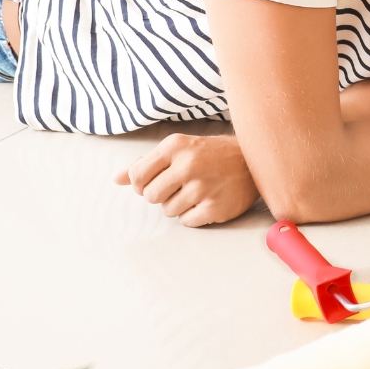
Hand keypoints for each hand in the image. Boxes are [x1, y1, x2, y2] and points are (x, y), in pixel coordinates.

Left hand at [114, 133, 259, 226]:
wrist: (252, 161)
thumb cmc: (210, 154)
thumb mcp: (178, 149)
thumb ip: (146, 163)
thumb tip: (116, 178)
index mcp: (175, 147)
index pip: (137, 177)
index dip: (142, 184)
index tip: (155, 181)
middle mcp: (188, 165)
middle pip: (151, 196)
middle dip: (160, 195)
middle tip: (178, 186)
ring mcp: (203, 187)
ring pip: (168, 210)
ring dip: (178, 205)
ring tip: (195, 191)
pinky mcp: (216, 207)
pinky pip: (187, 221)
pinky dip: (193, 215)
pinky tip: (206, 201)